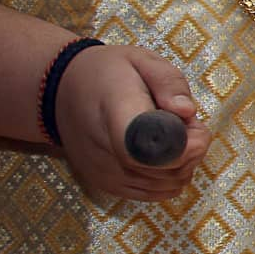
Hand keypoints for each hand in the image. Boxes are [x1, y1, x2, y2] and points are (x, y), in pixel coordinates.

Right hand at [54, 44, 210, 200]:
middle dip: (193, 148)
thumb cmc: (107, 73)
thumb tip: (187, 112)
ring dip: (185, 162)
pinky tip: (163, 153)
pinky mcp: (107, 185)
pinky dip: (171, 176)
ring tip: (172, 135)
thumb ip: (169, 82)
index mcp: (117, 112)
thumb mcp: (141, 59)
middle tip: (185, 122)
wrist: (61, 92)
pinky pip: (156, 193)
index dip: (185, 143)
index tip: (190, 122)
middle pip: (168, 170)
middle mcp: (107, 151)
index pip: (153, 149)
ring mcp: (105, 173)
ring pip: (168, 185)